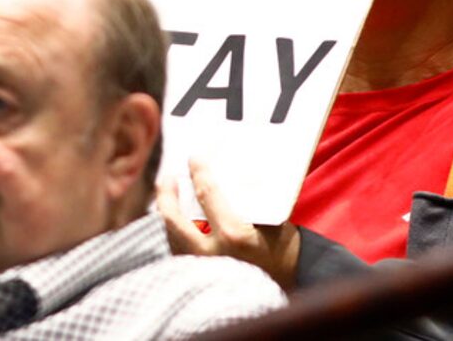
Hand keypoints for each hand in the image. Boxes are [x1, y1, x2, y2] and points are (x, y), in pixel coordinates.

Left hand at [157, 157, 299, 287]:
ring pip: (172, 234)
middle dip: (166, 194)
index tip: (193, 159)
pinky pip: (178, 250)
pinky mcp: (197, 279)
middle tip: (167, 178)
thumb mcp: (273, 224)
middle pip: (173, 217)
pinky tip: (176, 222)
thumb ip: (249, 204)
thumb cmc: (284, 254)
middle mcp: (211, 252)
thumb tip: (229, 175)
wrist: (286, 292)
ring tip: (169, 197)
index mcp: (232, 234)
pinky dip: (175, 233)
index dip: (198, 173)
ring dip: (167, 213)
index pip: (206, 194)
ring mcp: (201, 267)